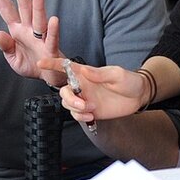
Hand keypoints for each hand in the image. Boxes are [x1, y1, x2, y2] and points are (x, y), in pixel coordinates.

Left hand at [0, 0, 62, 84]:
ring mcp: (41, 38)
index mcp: (17, 30)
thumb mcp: (13, 59)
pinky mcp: (51, 49)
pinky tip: (54, 20)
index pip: (6, 9)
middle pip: (24, 7)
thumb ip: (6, 46)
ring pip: (39, 19)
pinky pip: (52, 38)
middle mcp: (29, 30)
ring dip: (39, 6)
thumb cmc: (32, 65)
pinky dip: (53, 30)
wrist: (49, 77)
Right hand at [35, 60, 149, 122]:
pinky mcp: (91, 111)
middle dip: (69, 99)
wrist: (139, 97)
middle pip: (63, 92)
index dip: (52, 64)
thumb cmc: (129, 80)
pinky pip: (77, 115)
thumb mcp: (116, 74)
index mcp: (86, 73)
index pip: (65, 67)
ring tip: (90, 109)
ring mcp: (86, 99)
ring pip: (68, 105)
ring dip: (76, 109)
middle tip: (82, 103)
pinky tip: (91, 116)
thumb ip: (100, 73)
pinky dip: (80, 117)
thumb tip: (83, 69)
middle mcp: (83, 86)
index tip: (40, 62)